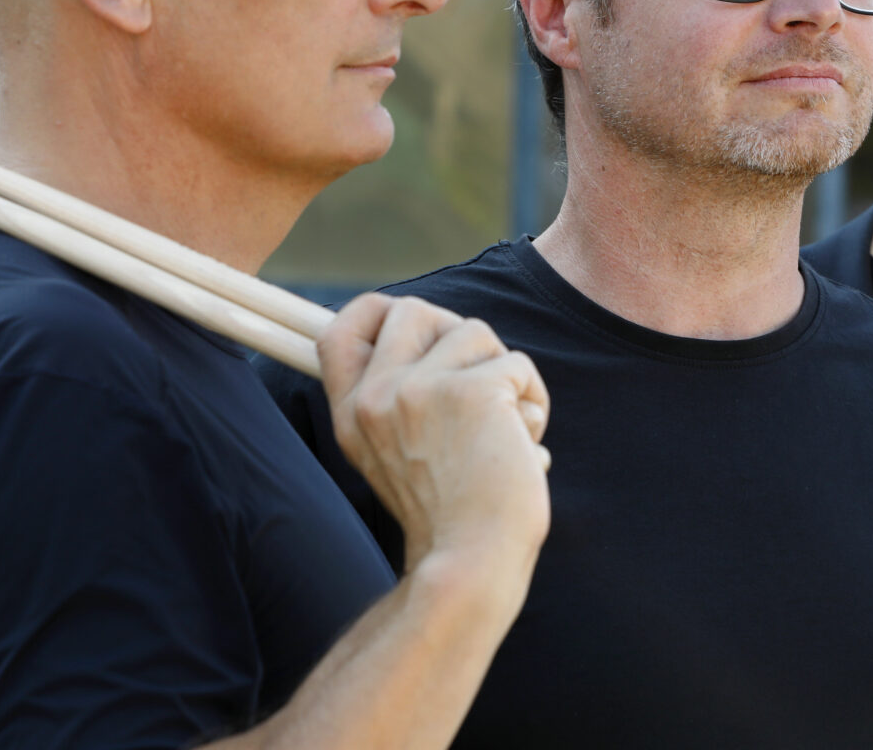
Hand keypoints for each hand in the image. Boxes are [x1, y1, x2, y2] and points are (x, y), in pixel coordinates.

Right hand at [317, 294, 551, 578]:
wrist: (473, 563)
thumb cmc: (451, 515)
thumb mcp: (396, 457)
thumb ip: (399, 403)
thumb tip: (437, 340)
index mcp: (354, 415)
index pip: (339, 331)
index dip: (374, 312)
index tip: (412, 326)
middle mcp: (377, 396)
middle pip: (414, 310)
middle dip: (457, 338)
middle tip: (478, 383)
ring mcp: (421, 389)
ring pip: (475, 332)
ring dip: (503, 374)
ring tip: (505, 430)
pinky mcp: (472, 391)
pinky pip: (517, 364)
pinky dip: (532, 400)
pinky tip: (526, 444)